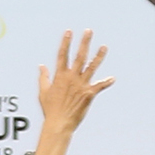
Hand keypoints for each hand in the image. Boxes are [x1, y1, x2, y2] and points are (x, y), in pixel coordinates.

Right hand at [31, 29, 112, 154]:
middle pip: (80, 56)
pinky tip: (112, 79)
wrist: (59, 123)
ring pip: (92, 67)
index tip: (69, 32)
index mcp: (60, 76)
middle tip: (89, 31)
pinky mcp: (89, 94)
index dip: (66, 43)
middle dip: (84, 42)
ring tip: (104, 46)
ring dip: (98, 56)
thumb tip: (41, 66)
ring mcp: (81, 85)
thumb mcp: (43, 92)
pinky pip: (99, 86)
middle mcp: (72, 78)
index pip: (63, 55)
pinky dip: (106, 82)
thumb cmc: (50, 109)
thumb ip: (43, 77)